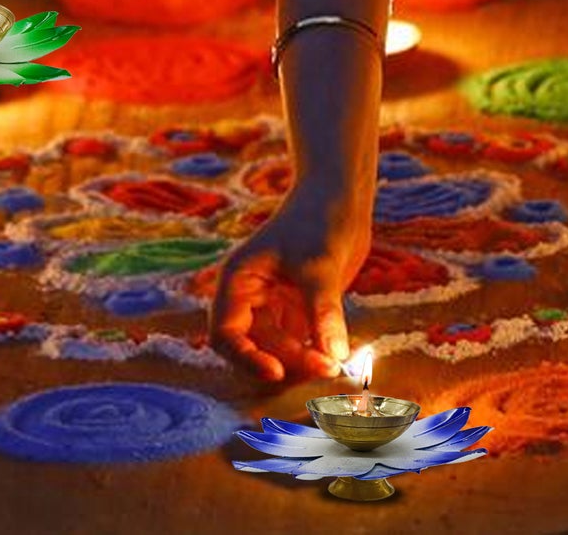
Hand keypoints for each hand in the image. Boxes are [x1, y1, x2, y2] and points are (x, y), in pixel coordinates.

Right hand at [209, 183, 371, 382]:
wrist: (342, 195)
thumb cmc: (319, 218)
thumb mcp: (319, 265)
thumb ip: (323, 311)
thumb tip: (334, 357)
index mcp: (237, 280)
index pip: (225, 334)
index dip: (245, 358)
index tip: (276, 373)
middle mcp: (251, 296)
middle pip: (257, 347)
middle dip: (287, 360)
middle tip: (325, 368)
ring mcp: (274, 303)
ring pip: (280, 348)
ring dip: (303, 360)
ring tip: (335, 364)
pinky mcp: (298, 307)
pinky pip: (301, 340)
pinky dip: (315, 350)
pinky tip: (337, 354)